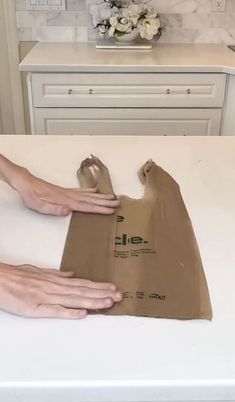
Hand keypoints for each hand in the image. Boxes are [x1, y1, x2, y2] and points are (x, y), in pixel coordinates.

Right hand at [0, 263, 121, 318]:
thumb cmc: (16, 276)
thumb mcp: (38, 271)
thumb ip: (55, 274)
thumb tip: (71, 274)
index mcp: (55, 280)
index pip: (81, 283)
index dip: (98, 286)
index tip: (112, 288)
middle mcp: (54, 287)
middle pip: (82, 291)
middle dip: (101, 294)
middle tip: (118, 296)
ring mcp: (45, 297)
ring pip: (73, 299)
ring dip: (92, 301)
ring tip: (108, 303)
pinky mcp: (35, 308)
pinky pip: (55, 311)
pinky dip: (69, 312)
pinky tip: (82, 314)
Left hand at [11, 167, 118, 215]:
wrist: (25, 182)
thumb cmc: (31, 195)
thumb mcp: (39, 206)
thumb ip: (54, 209)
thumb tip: (69, 211)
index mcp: (65, 201)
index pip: (85, 206)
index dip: (99, 209)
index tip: (111, 210)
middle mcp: (69, 195)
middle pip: (90, 200)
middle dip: (105, 202)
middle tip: (118, 203)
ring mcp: (68, 192)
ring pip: (88, 195)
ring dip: (101, 197)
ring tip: (112, 197)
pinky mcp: (64, 191)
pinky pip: (81, 191)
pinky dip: (90, 191)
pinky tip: (95, 191)